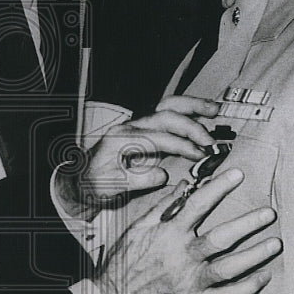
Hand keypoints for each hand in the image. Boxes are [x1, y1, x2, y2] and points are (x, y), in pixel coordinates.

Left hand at [56, 96, 219, 220]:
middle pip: (165, 114)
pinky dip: (186, 112)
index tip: (201, 155)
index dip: (182, 145)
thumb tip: (162, 175)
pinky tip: (202, 114)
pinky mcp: (144, 130)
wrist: (80, 178)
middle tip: (211, 138)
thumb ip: (137, 181)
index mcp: (122, 138)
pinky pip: (167, 115)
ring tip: (214, 109)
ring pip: (167, 107)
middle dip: (191, 124)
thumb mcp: (111, 186)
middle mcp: (130, 126)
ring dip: (191, 107)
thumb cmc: (93, 182)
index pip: (158, 137)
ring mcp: (137, 126)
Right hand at [94, 168, 280, 293]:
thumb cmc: (124, 261)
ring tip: (275, 243)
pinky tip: (264, 276)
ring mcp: (191, 281)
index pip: (198, 205)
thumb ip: (163, 207)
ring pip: (230, 268)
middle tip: (268, 213)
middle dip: (248, 223)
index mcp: (168, 234)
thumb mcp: (137, 228)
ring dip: (255, 255)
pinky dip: (247, 287)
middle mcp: (182, 257)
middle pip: (221, 238)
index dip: (219, 188)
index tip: (238, 174)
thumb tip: (184, 186)